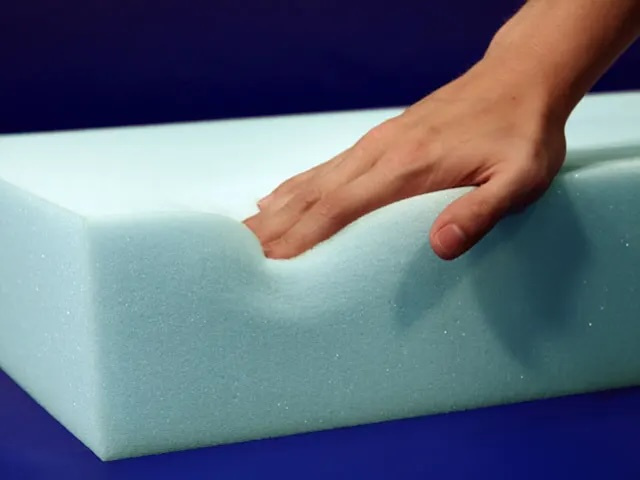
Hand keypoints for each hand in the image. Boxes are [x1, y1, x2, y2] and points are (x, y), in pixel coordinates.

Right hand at [244, 57, 567, 259]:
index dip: (301, 238)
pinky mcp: (380, 139)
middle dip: (274, 229)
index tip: (267, 263)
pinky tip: (278, 197)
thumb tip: (439, 246)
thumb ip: (480, 212)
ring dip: (276, 209)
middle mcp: (380, 154)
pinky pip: (326, 166)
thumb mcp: (520, 179)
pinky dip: (295, 185)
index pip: (339, 209)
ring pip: (312, 180)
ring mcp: (376, 144)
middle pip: (313, 196)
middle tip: (237, 259)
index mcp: (408, 169)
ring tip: (244, 234)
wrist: (520, 79)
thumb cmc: (522, 134)